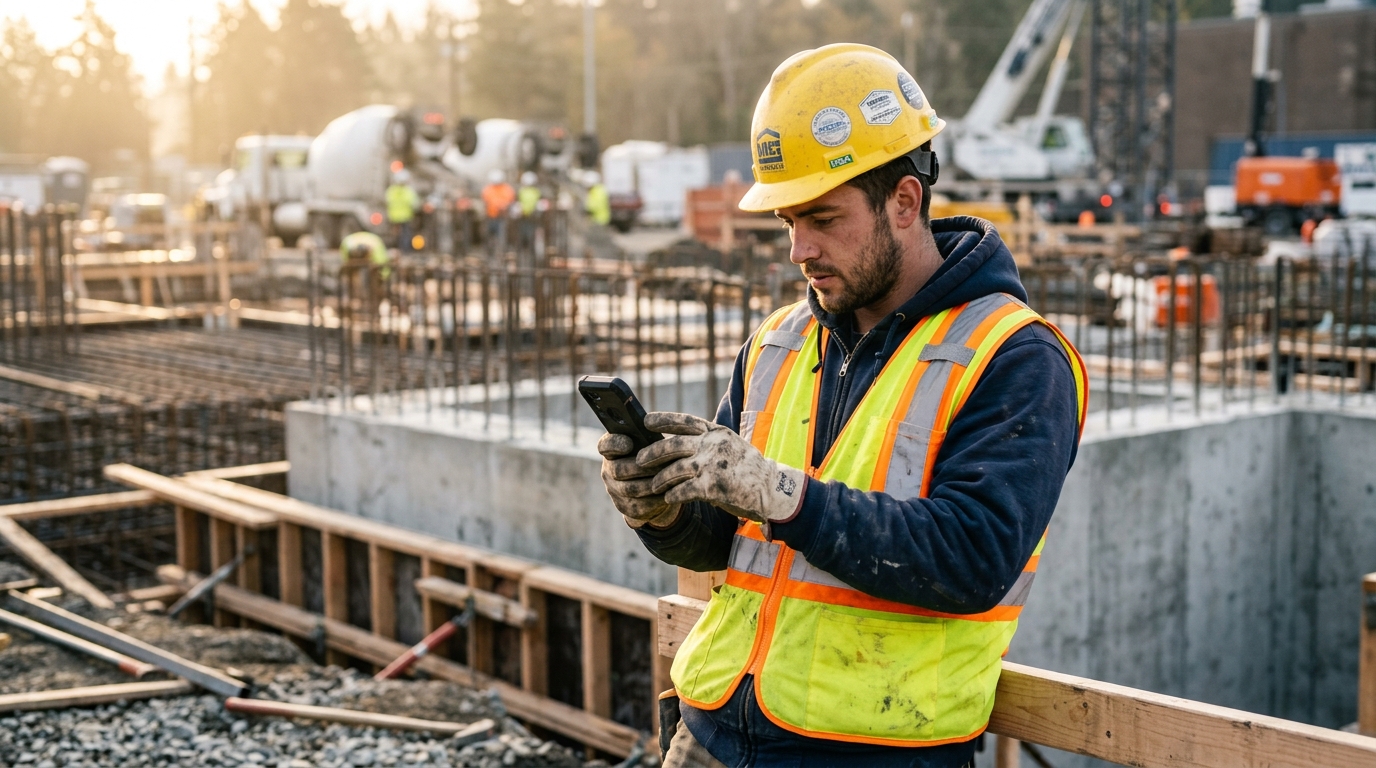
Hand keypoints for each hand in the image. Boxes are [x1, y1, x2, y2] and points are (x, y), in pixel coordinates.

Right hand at [598, 432, 681, 528]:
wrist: (657, 485)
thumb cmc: (655, 456)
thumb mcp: (651, 443)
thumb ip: (649, 437)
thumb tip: (657, 427)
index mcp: (613, 450)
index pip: (605, 445)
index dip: (614, 444)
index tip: (628, 443)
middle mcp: (609, 471)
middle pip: (618, 470)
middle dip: (642, 467)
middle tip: (663, 462)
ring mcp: (615, 491)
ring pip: (630, 489)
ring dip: (651, 482)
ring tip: (669, 476)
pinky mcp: (627, 508)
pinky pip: (640, 505)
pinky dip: (656, 498)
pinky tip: (670, 491)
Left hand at [637, 412, 806, 524]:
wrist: (773, 489)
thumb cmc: (749, 469)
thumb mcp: (731, 446)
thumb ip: (709, 442)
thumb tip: (682, 442)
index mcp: (717, 432)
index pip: (685, 421)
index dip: (664, 420)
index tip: (646, 421)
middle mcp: (713, 445)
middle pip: (673, 445)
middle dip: (652, 452)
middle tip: (639, 459)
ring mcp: (712, 465)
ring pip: (675, 470)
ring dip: (660, 479)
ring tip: (653, 486)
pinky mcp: (713, 487)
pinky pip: (684, 490)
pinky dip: (673, 495)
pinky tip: (668, 499)